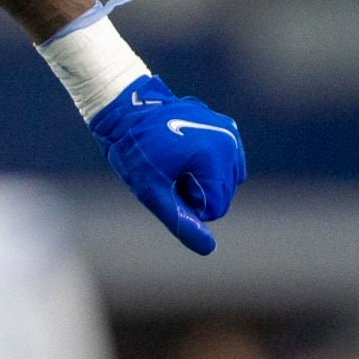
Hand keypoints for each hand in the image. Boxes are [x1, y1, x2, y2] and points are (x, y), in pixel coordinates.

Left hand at [88, 75, 244, 254]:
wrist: (128, 110)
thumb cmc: (135, 152)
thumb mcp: (151, 192)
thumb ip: (181, 220)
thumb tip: (208, 248)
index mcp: (214, 157)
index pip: (215, 209)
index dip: (186, 204)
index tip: (166, 184)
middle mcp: (229, 143)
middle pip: (223, 195)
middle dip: (196, 192)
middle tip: (168, 173)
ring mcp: (230, 133)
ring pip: (227, 181)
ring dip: (203, 180)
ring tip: (176, 163)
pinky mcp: (228, 128)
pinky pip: (228, 163)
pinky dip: (210, 166)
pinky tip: (186, 154)